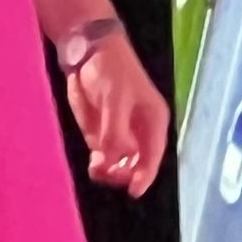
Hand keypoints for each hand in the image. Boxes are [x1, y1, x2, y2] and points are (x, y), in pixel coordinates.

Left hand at [67, 33, 170, 195]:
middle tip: (106, 171)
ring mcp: (121, 133)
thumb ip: (115, 131)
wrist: (88, 51)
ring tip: (96, 168)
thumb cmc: (110, 70)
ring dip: (110, 172)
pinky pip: (104, 157)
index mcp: (153, 120)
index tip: (134, 191)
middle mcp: (140, 131)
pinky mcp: (102, 132)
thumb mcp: (115, 100)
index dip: (145, 174)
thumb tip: (113, 159)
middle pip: (138, 164)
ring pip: (120, 164)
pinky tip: (93, 165)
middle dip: (124, 173)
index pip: (153, 154)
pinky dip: (99, 165)